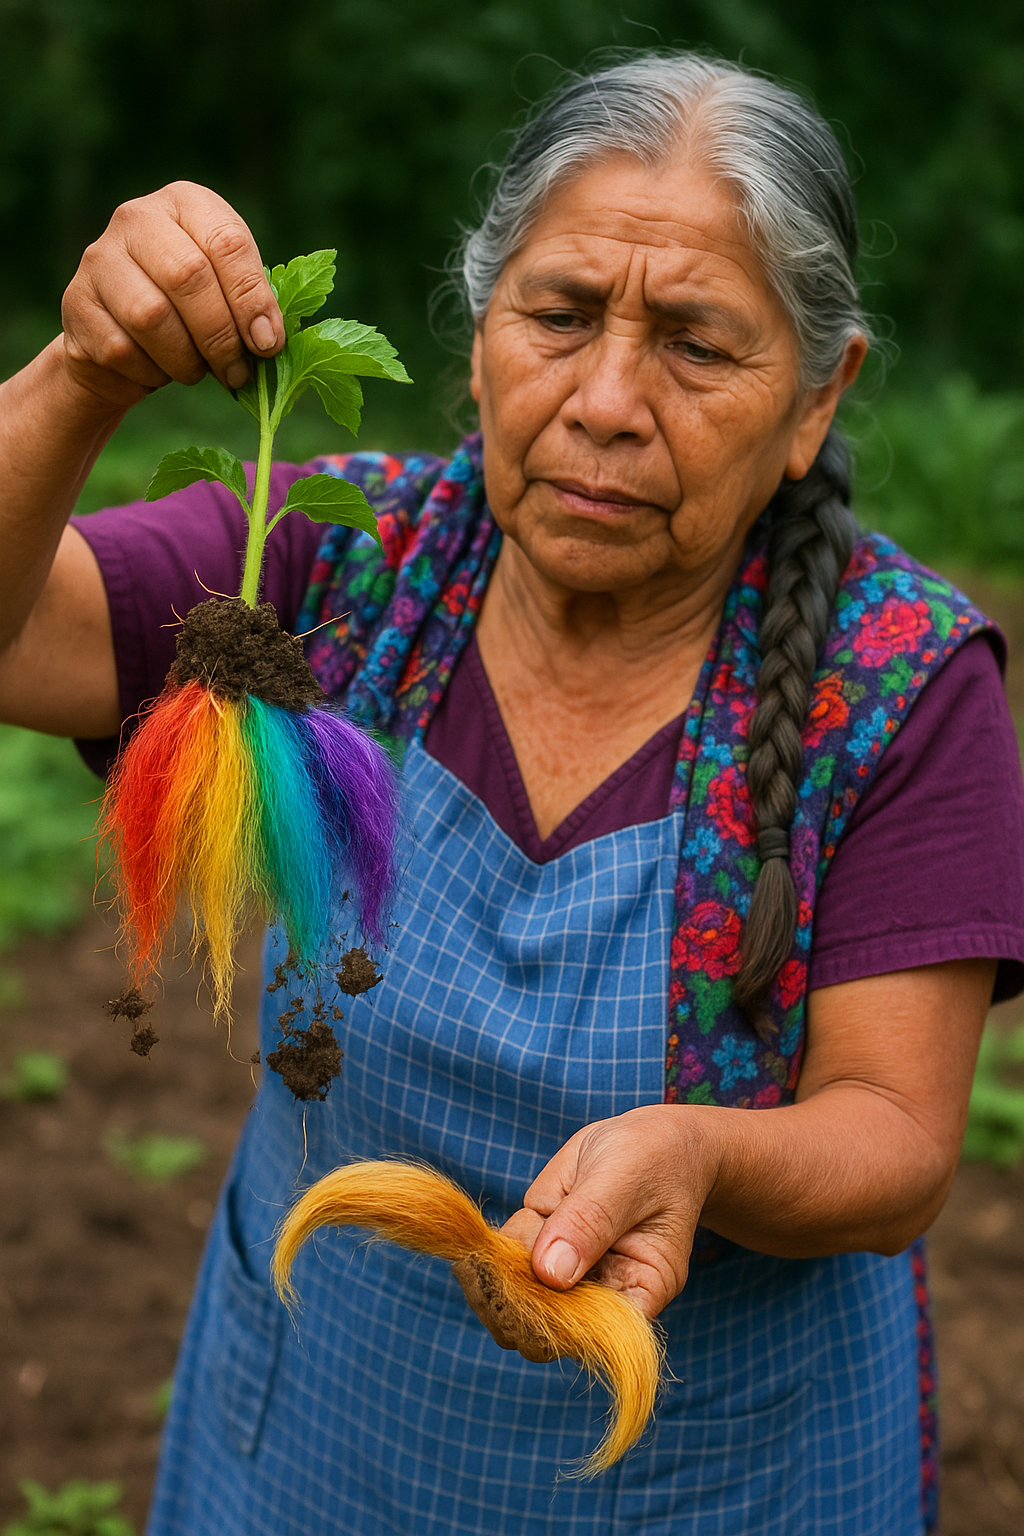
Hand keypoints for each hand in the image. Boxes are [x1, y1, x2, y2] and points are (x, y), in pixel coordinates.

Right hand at [60, 181, 283, 410]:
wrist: (119, 333)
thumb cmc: (187, 309)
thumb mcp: (224, 292)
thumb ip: (249, 304)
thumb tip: (268, 340)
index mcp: (185, 204)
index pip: (227, 242)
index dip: (252, 299)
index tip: (267, 343)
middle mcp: (136, 218)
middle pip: (189, 276)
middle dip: (221, 335)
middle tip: (237, 371)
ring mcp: (99, 258)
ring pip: (151, 316)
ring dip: (185, 359)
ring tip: (198, 372)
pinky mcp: (76, 303)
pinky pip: (122, 349)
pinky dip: (150, 373)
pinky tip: (158, 371)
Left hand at [455, 1106, 718, 1358]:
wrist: (651, 1136)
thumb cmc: (654, 1156)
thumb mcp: (625, 1178)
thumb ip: (589, 1222)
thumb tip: (550, 1274)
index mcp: (642, 1290)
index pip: (598, 1331)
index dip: (556, 1323)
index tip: (521, 1296)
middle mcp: (604, 1290)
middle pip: (552, 1323)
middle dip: (514, 1304)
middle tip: (484, 1278)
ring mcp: (569, 1268)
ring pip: (521, 1298)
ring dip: (491, 1284)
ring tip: (474, 1265)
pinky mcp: (543, 1240)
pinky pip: (508, 1260)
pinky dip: (486, 1257)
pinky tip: (473, 1249)